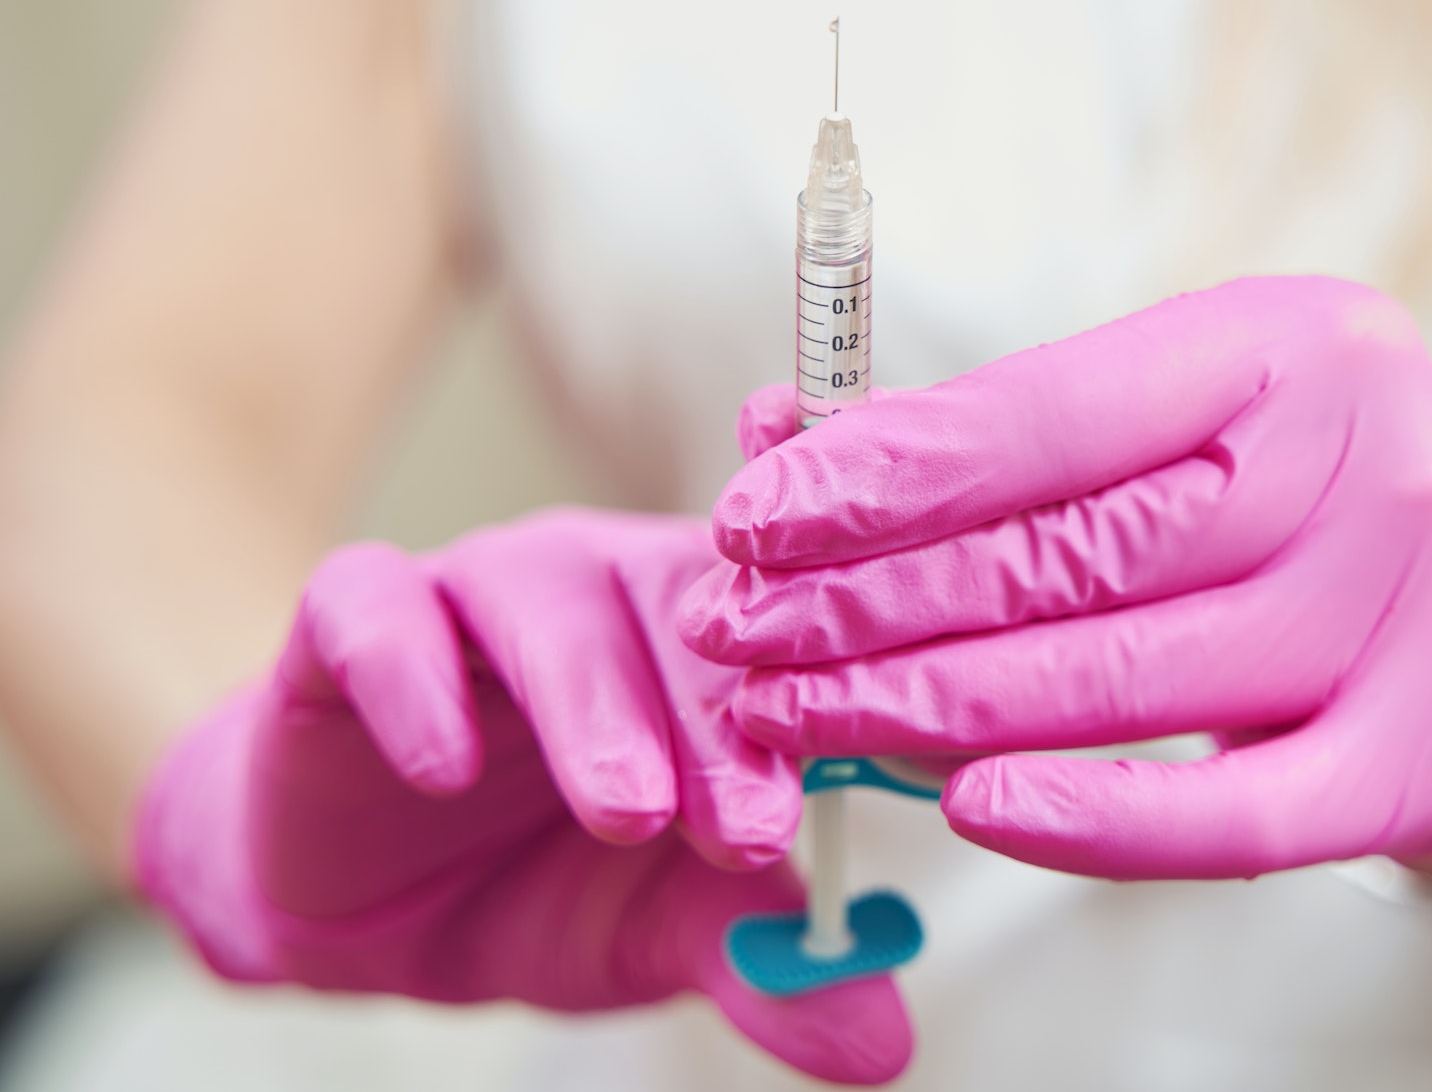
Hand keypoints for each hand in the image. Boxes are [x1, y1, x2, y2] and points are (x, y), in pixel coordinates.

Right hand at [135, 508, 911, 1085]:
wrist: (374, 905)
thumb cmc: (552, 885)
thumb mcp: (664, 932)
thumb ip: (765, 963)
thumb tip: (883, 1043)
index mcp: (701, 637)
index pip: (779, 636)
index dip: (815, 714)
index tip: (829, 823)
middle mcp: (604, 582)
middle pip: (677, 602)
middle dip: (716, 723)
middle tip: (742, 829)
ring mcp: (478, 588)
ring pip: (542, 590)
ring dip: (593, 699)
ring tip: (627, 806)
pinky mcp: (355, 613)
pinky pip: (371, 605)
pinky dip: (409, 672)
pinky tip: (444, 767)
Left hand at [680, 277, 1431, 879]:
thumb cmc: (1293, 497)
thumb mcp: (1183, 419)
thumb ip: (1007, 440)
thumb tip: (782, 447)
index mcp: (1292, 345)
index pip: (1052, 412)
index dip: (884, 471)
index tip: (749, 517)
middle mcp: (1369, 462)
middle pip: (1071, 555)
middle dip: (872, 602)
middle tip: (738, 636)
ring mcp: (1415, 612)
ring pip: (1123, 680)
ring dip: (929, 710)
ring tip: (797, 716)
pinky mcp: (1429, 753)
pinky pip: (1234, 815)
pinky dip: (1094, 820)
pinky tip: (971, 809)